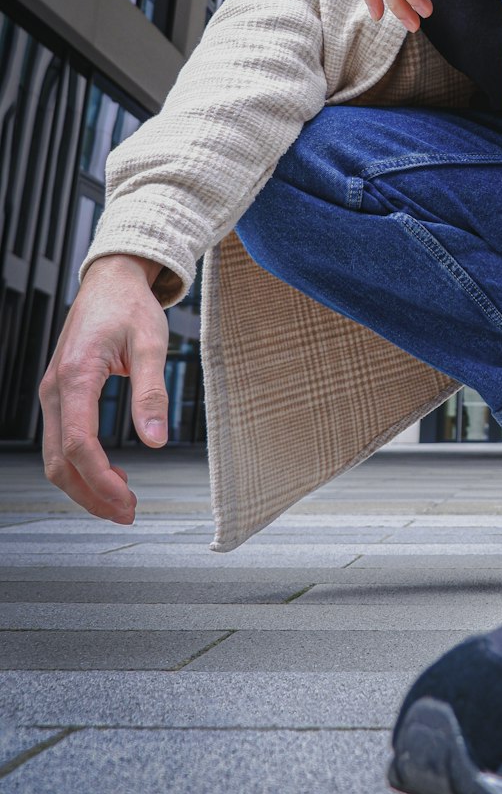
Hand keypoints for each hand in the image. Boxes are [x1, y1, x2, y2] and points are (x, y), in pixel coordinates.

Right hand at [38, 254, 169, 522]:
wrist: (111, 281)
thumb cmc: (129, 305)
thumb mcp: (151, 345)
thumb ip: (152, 394)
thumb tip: (156, 440)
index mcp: (76, 375)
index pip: (79, 444)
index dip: (100, 480)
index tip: (126, 501)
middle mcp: (56, 388)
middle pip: (60, 461)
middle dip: (90, 494)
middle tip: (127, 512)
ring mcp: (54, 392)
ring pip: (56, 456)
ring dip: (84, 485)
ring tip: (121, 502)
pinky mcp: (61, 394)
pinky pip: (62, 441)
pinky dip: (81, 466)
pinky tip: (110, 476)